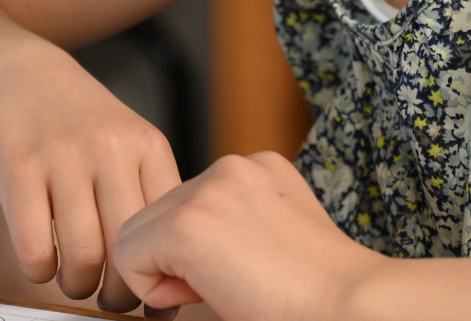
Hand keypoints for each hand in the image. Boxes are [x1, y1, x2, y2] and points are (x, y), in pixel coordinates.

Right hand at [0, 37, 179, 311]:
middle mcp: (112, 148)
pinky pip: (34, 249)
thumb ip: (147, 191)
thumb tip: (171, 268)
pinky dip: (39, 271)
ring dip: (78, 286)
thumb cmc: (80, 121)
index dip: (160, 273)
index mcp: (148, 145)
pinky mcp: (19, 166)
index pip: (168, 229)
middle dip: (119, 293)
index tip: (150, 295)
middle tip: (109, 298)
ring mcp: (66, 155)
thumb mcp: (129, 141)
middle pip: (128, 251)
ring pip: (84, 257)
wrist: (23, 72)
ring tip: (75, 280)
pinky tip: (41, 260)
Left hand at [113, 151, 383, 320]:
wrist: (342, 304)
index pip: (192, 202)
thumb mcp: (273, 242)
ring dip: (159, 267)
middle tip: (218, 289)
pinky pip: (128, 254)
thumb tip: (170, 268)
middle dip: (171, 255)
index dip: (195, 250)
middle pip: (159, 211)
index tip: (230, 278)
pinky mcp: (188, 223)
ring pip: (137, 230)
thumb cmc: (314, 292)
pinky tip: (198, 294)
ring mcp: (209, 189)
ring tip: (214, 289)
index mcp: (258, 168)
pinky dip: (147, 284)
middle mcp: (232, 167)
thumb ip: (228, 234)